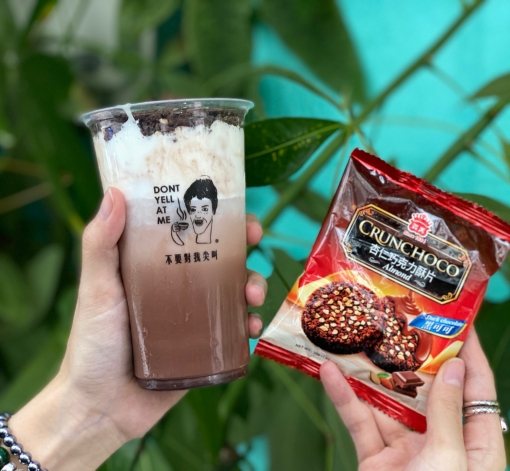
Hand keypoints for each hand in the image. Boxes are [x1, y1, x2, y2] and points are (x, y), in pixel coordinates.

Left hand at [9, 188, 266, 470]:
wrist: (101, 406)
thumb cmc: (92, 343)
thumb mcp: (97, 289)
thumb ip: (101, 244)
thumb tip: (114, 192)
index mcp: (156, 267)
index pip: (191, 232)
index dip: (217, 217)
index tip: (235, 209)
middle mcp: (180, 289)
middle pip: (222, 259)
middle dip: (245, 248)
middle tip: (255, 243)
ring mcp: (196, 319)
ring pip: (236, 293)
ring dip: (254, 286)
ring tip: (253, 296)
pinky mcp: (207, 349)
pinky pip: (236, 332)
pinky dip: (250, 325)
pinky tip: (251, 328)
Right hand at [320, 328, 505, 470]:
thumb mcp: (449, 459)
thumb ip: (447, 412)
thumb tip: (455, 365)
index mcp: (476, 444)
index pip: (478, 388)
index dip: (470, 352)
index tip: (460, 318)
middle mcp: (443, 442)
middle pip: (430, 389)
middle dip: (413, 355)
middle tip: (399, 316)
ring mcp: (408, 450)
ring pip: (389, 402)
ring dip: (371, 372)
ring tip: (357, 336)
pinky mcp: (377, 460)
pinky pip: (360, 423)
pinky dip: (344, 398)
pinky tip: (328, 372)